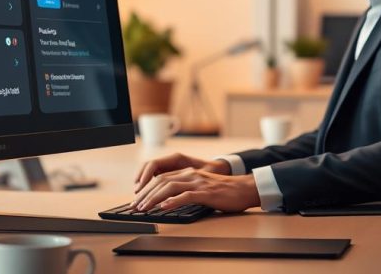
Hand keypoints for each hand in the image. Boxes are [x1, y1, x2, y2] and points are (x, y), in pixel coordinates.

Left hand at [132, 167, 260, 213]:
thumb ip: (185, 190)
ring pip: (169, 187)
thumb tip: (166, 202)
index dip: (146, 188)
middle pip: (161, 181)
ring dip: (154, 198)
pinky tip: (164, 207)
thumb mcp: (201, 187)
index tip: (137, 200)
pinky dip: (173, 201)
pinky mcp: (206, 192)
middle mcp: (190, 174)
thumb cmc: (223, 191)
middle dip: (145, 194)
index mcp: (187, 172)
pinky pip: (186, 195)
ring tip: (144, 208)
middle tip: (135, 207)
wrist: (244, 189)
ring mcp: (198, 182)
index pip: (160, 178)